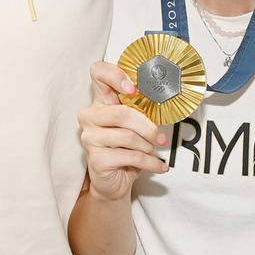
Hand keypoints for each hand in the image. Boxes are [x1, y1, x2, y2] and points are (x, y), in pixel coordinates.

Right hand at [78, 61, 169, 202]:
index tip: (134, 89)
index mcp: (101, 100)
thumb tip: (164, 99)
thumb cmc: (126, 149)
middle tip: (160, 138)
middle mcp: (90, 116)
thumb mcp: (136, 125)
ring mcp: (90, 137)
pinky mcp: (96, 159)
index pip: (98, 73)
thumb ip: (142, 110)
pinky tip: (158, 165)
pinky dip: (150, 162)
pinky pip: (130, 156)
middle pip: (121, 113)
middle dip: (147, 127)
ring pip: (127, 136)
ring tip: (153, 151)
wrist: (115, 181)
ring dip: (148, 146)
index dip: (115, 76)